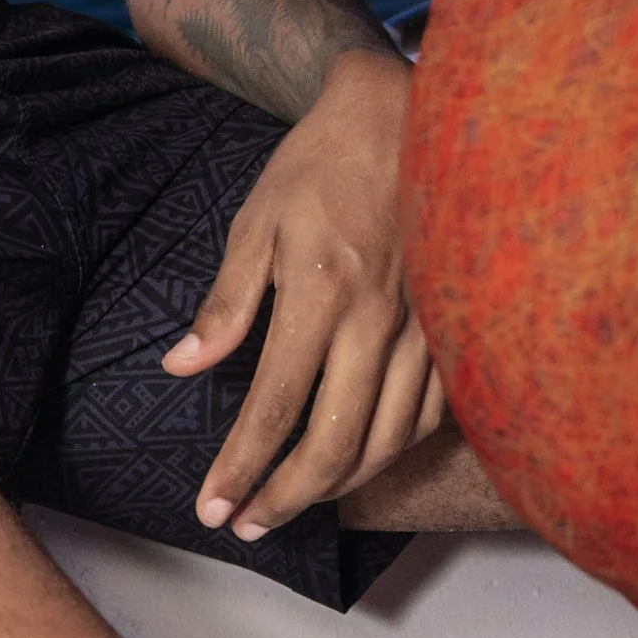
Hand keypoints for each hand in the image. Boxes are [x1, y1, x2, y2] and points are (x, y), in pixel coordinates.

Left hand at [159, 48, 439, 536]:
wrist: (402, 114)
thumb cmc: (319, 166)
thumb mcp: (256, 220)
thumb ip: (225, 302)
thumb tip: (181, 368)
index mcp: (323, 294)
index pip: (275, 408)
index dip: (241, 467)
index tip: (212, 507)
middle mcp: (380, 321)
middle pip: (336, 444)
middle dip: (285, 497)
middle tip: (248, 523)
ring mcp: (427, 330)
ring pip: (387, 442)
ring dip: (337, 488)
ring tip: (290, 502)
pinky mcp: (455, 330)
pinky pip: (430, 416)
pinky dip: (391, 451)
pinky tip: (359, 461)